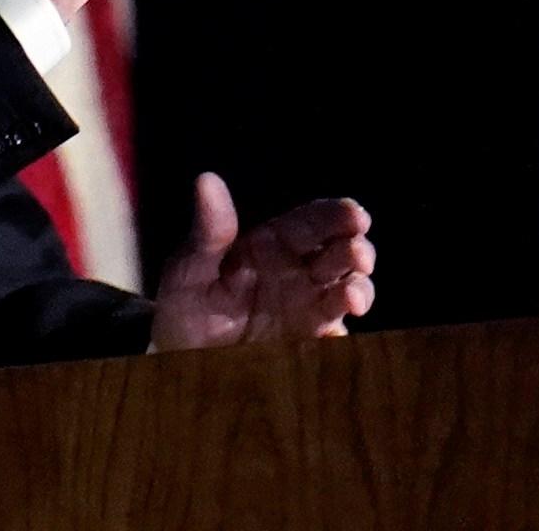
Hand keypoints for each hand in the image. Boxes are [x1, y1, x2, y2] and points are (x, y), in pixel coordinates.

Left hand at [150, 173, 374, 351]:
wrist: (179, 358)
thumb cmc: (185, 302)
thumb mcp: (189, 267)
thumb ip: (208, 231)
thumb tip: (206, 180)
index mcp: (275, 242)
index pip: (315, 220)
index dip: (339, 214)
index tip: (355, 215)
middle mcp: (299, 270)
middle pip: (341, 252)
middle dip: (357, 250)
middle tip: (358, 256)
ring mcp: (307, 307)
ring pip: (348, 290)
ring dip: (358, 290)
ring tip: (352, 297)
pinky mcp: (307, 342)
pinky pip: (333, 336)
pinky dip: (341, 336)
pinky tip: (336, 337)